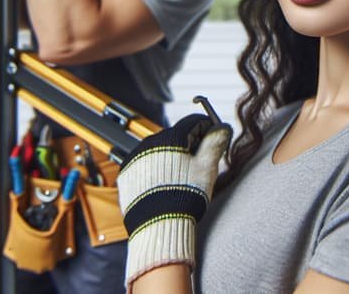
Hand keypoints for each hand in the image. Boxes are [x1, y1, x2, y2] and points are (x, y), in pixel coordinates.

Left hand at [117, 113, 231, 285]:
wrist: (160, 225)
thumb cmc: (185, 196)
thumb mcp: (207, 167)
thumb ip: (215, 143)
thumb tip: (222, 127)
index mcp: (171, 138)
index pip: (193, 122)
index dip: (207, 130)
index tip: (213, 140)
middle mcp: (149, 144)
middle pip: (176, 136)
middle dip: (189, 146)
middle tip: (200, 165)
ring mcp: (135, 159)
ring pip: (160, 151)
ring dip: (171, 158)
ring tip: (181, 179)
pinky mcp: (127, 174)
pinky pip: (145, 165)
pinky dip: (156, 170)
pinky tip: (165, 184)